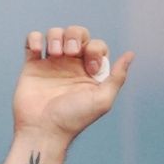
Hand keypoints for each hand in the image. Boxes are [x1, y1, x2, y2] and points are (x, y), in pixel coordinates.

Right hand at [12, 25, 132, 142]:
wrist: (44, 129)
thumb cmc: (74, 119)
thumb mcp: (103, 100)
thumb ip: (117, 77)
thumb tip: (130, 54)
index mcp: (90, 72)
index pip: (97, 46)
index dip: (95, 49)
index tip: (91, 68)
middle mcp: (72, 66)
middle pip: (77, 34)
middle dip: (75, 36)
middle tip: (71, 52)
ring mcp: (51, 64)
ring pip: (56, 33)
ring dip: (56, 36)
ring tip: (55, 53)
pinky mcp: (32, 65)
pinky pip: (33, 40)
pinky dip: (36, 38)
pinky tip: (39, 50)